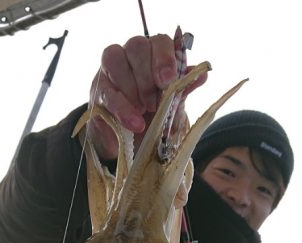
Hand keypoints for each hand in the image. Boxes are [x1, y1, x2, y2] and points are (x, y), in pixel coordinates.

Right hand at [87, 33, 207, 158]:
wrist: (129, 143)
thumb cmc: (152, 119)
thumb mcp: (172, 108)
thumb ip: (183, 90)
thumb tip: (203, 74)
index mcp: (154, 56)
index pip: (159, 42)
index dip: (164, 58)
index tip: (167, 81)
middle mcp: (131, 55)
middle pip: (136, 46)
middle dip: (147, 76)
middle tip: (154, 103)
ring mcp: (111, 70)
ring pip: (115, 60)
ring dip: (132, 89)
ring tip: (143, 112)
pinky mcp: (98, 90)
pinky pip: (106, 91)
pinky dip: (122, 109)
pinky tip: (134, 123)